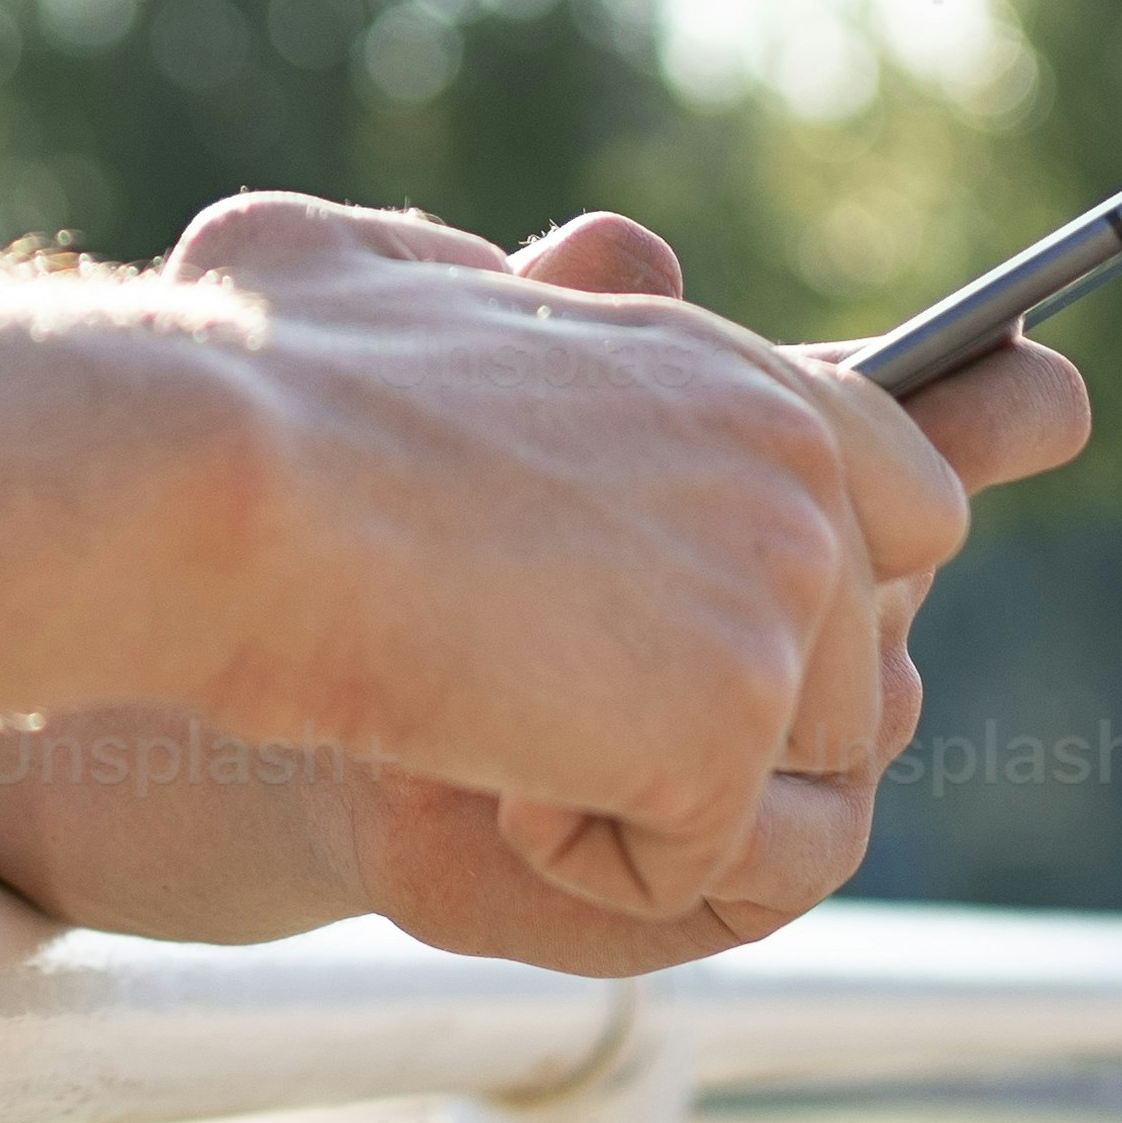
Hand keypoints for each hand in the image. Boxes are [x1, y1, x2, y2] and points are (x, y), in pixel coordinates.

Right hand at [154, 191, 979, 949]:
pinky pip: (696, 867)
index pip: (914, 500)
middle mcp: (795, 470)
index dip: (828, 597)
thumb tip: (614, 255)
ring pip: (791, 787)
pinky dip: (581, 862)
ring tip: (493, 724)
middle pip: (861, 676)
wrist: (207, 482)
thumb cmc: (242, 372)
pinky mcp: (727, 725)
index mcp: (734, 370)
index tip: (710, 645)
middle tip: (556, 699)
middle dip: (728, 723)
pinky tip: (477, 770)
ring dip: (651, 796)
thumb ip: (496, 278)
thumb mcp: (363, 270)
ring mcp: (778, 597)